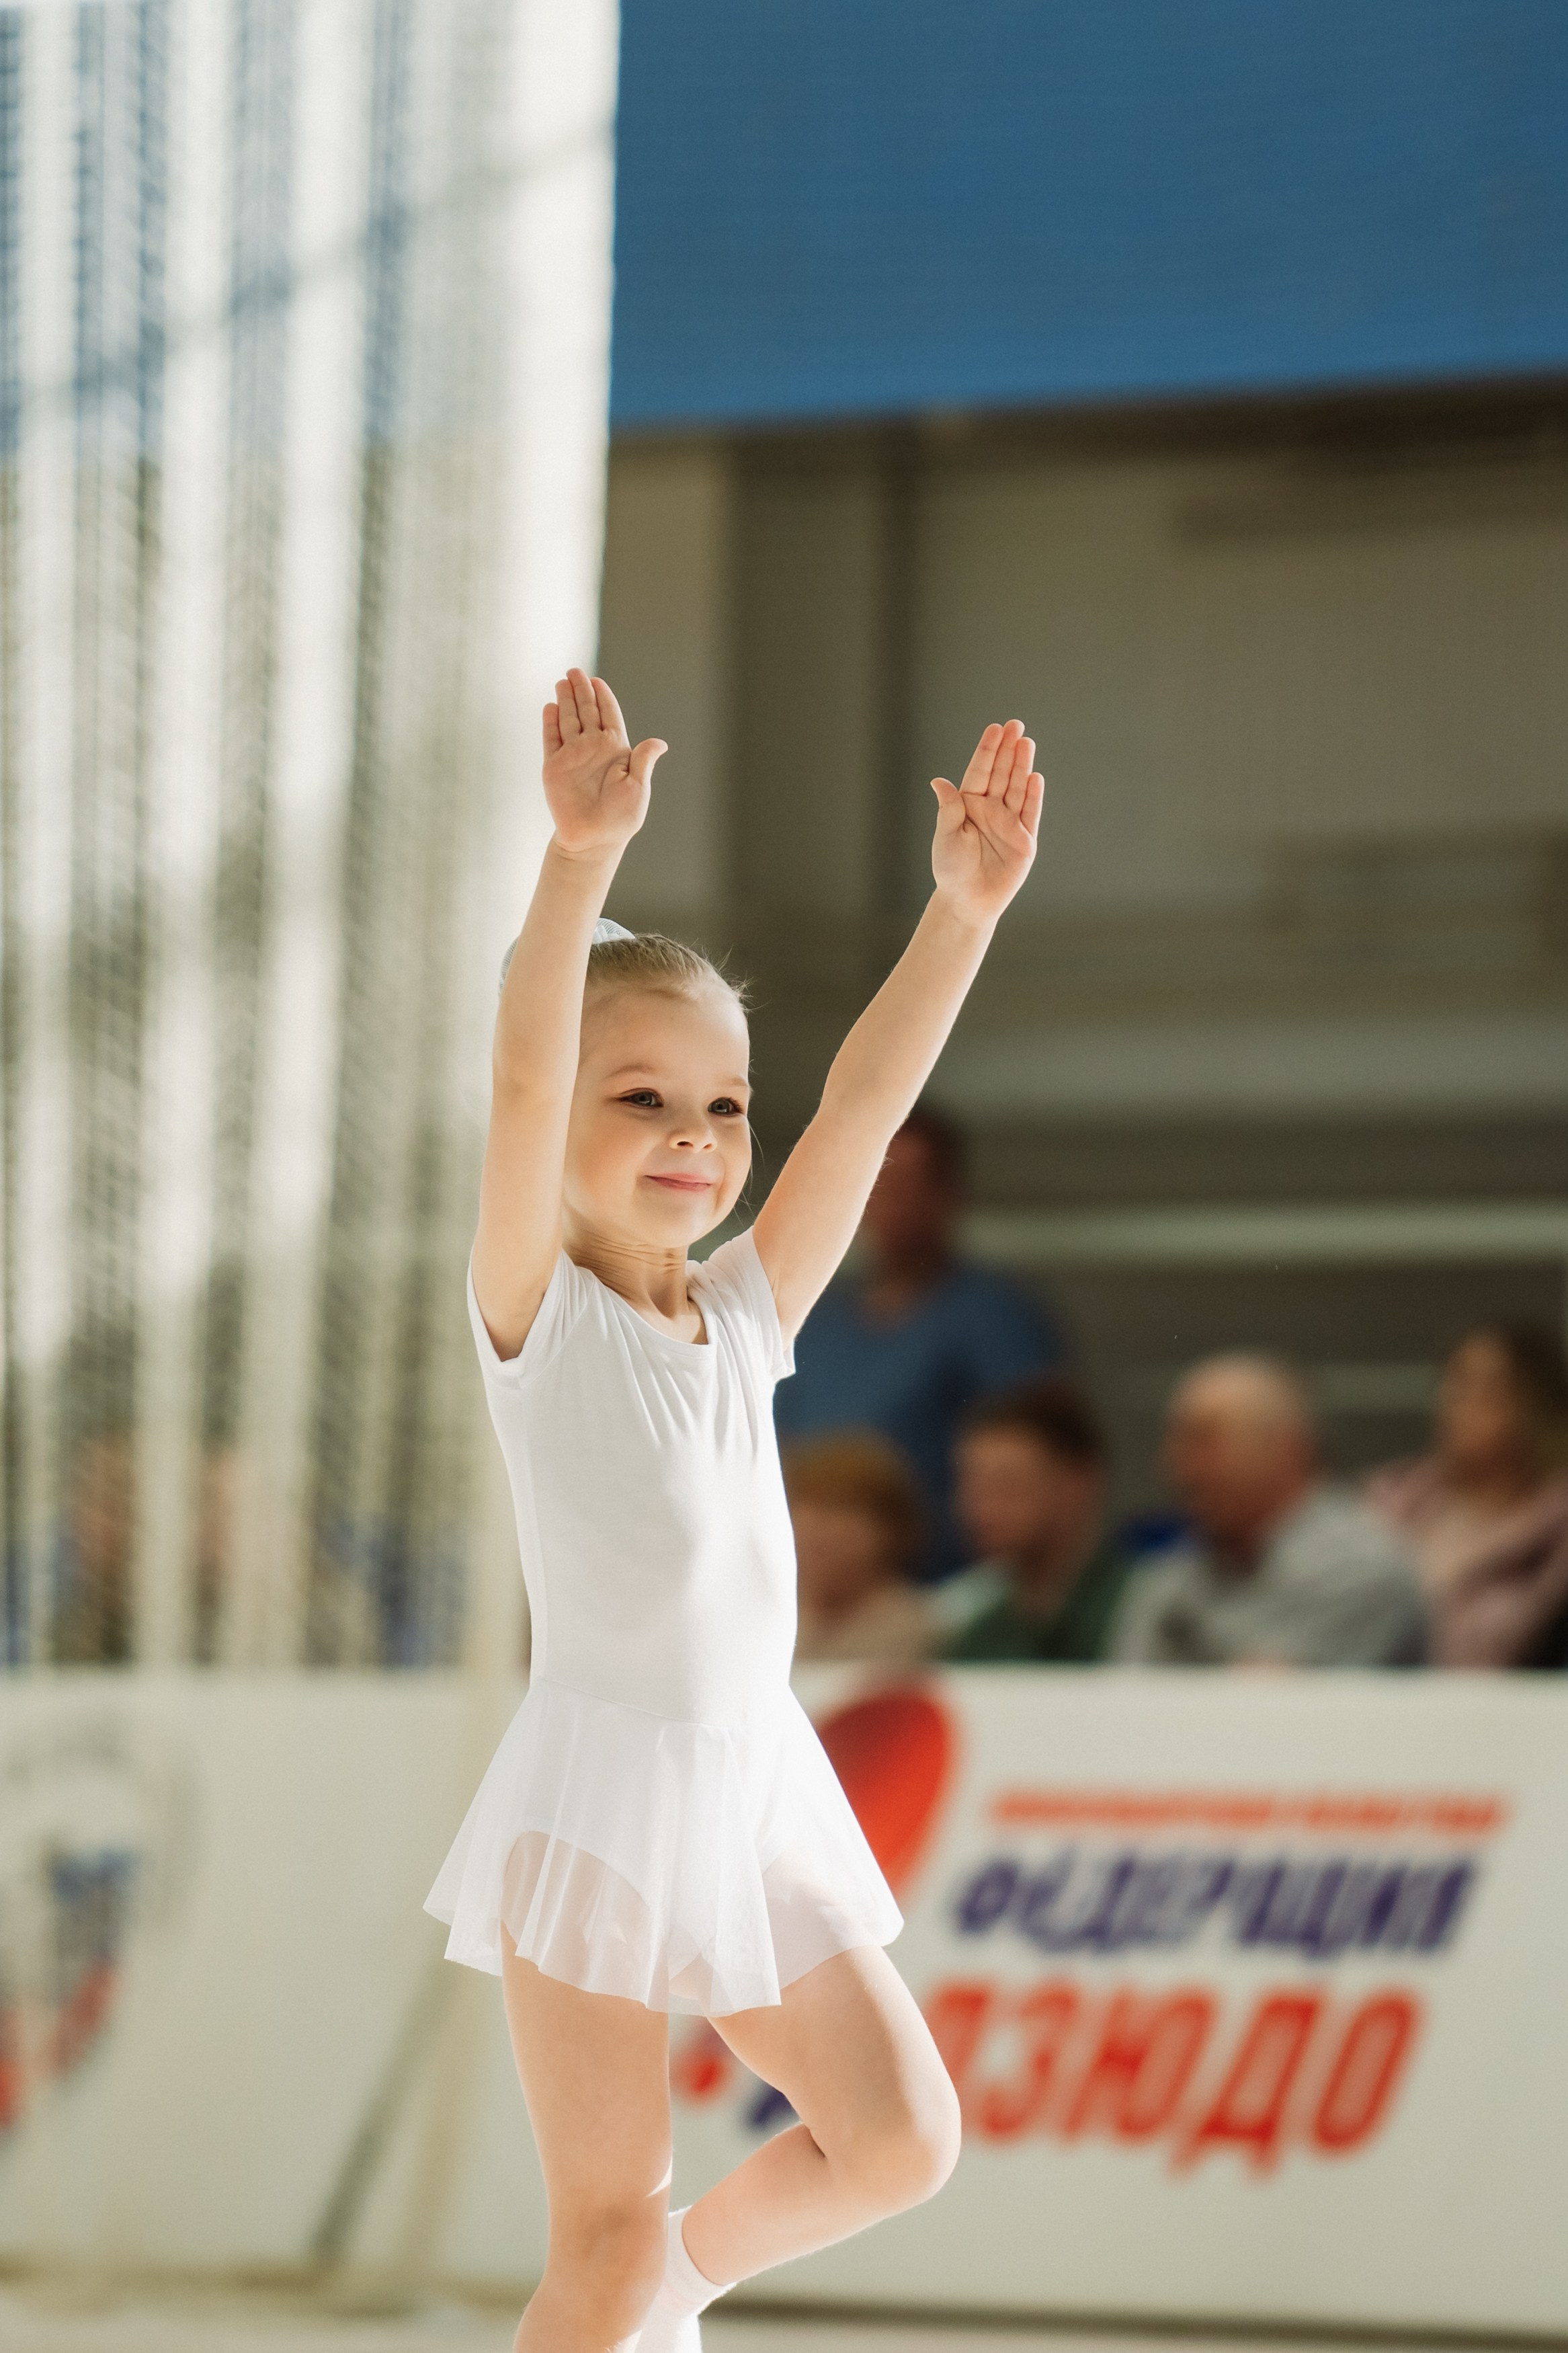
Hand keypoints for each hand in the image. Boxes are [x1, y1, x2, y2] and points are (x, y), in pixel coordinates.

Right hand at [542, 668, 665, 857]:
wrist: (594, 839)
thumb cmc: (621, 817)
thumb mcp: (638, 787)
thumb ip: (643, 761)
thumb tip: (660, 743)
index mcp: (615, 750)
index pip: (608, 715)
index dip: (603, 697)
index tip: (597, 681)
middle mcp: (592, 748)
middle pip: (586, 711)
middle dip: (581, 691)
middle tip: (575, 670)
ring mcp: (572, 756)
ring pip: (567, 720)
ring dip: (565, 701)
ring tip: (562, 681)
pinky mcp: (554, 767)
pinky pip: (551, 739)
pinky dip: (550, 723)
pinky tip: (550, 707)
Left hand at [929, 719, 1043, 923]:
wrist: (968, 900)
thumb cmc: (951, 869)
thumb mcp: (946, 836)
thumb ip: (948, 809)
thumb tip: (938, 781)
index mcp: (969, 804)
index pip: (980, 771)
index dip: (988, 750)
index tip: (995, 729)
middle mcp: (991, 809)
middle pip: (1001, 773)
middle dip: (1008, 749)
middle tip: (1016, 724)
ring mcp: (1010, 822)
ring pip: (1017, 788)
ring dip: (1022, 766)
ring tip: (1026, 742)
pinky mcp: (1025, 839)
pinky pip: (1030, 813)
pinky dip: (1032, 796)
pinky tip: (1035, 777)